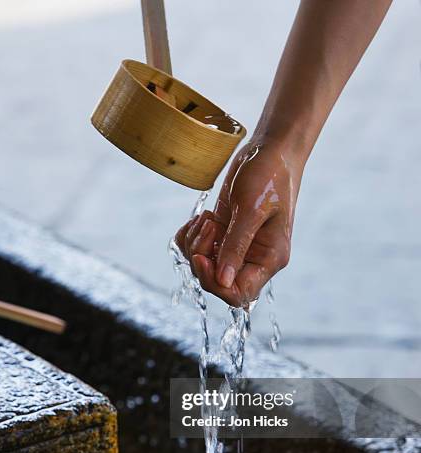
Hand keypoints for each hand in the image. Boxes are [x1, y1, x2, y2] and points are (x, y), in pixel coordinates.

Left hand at [175, 140, 302, 306]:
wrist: (269, 150)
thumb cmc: (269, 176)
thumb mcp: (251, 209)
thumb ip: (236, 246)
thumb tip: (223, 282)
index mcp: (268, 259)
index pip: (239, 294)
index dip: (214, 283)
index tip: (202, 257)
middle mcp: (253, 259)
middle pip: (216, 282)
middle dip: (201, 258)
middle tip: (206, 227)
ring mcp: (236, 248)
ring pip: (203, 266)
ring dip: (195, 243)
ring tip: (207, 218)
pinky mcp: (223, 235)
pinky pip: (196, 248)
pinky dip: (191, 235)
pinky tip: (203, 217)